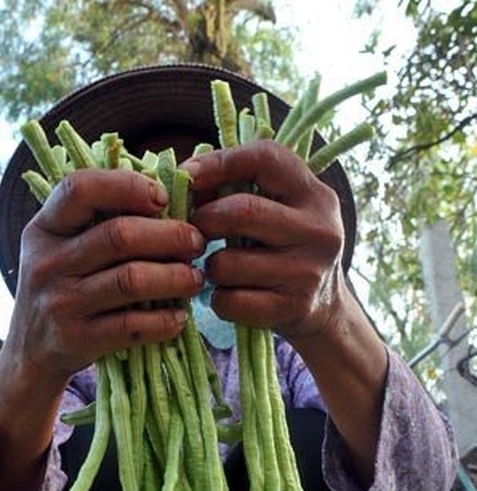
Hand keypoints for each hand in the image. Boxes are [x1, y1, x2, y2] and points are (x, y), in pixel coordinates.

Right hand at [7, 167, 205, 385]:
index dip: (127, 186)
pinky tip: (179, 317)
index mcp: (44, 229)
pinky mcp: (76, 340)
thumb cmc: (61, 290)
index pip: (81, 189)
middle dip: (170, 236)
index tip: (162, 199)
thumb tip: (168, 199)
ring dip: (175, 277)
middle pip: (120, 235)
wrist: (30, 354)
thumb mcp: (60, 249)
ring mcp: (60, 303)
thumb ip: (97, 223)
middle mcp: (48, 263)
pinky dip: (164, 321)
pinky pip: (131, 326)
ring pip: (132, 280)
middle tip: (196, 242)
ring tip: (194, 279)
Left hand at [183, 141, 346, 344]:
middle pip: (242, 211)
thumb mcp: (283, 212)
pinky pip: (231, 300)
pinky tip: (228, 295)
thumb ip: (245, 191)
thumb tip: (186, 180)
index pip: (265, 158)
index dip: (220, 162)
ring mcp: (306, 272)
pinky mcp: (291, 307)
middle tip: (197, 230)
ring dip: (210, 266)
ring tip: (218, 268)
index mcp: (314, 195)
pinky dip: (218, 299)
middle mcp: (317, 230)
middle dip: (206, 219)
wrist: (327, 309)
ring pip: (229, 263)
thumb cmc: (288, 250)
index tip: (189, 173)